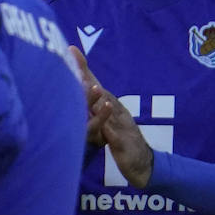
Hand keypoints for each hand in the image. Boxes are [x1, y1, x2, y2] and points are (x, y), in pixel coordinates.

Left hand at [72, 46, 153, 186]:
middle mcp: (116, 112)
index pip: (94, 84)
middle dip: (86, 74)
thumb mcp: (105, 124)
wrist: (145, 165)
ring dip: (98, 99)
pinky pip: (116, 137)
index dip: (82, 68)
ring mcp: (121, 127)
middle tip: (72, 56)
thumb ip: (93, 110)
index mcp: (110, 107)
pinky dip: (110, 130)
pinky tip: (104, 126)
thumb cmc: (123, 143)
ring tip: (88, 85)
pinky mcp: (124, 145)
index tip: (69, 49)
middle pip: (99, 90)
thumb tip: (79, 97)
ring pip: (108, 110)